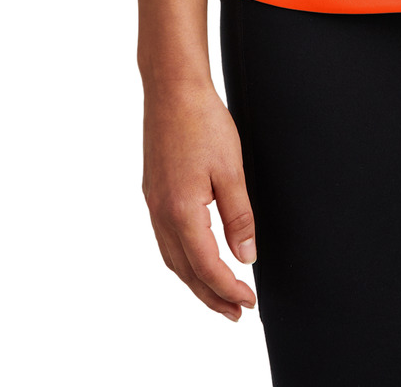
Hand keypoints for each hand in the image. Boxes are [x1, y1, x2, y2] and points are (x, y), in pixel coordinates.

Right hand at [142, 79, 257, 319]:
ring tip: (218, 294)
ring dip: (195, 280)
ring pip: (172, 257)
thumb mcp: (231, 169)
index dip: (229, 289)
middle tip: (235, 312)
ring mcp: (153, 202)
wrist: (172, 88)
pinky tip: (195, 256)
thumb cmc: (203, 121)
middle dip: (210, 296)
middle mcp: (161, 213)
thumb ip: (239, 217)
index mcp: (182, 211)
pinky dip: (182, 258)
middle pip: (185, 271)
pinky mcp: (152, 191)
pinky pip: (165, 239)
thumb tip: (246, 258)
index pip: (206, 266)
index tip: (248, 303)